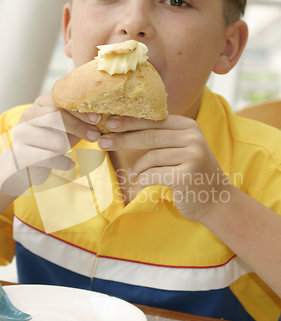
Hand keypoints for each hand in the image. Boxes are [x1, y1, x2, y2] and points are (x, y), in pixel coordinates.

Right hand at [0, 93, 101, 195]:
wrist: (26, 165)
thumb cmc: (50, 143)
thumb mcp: (65, 128)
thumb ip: (77, 121)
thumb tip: (99, 118)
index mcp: (40, 104)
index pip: (60, 101)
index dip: (80, 109)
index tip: (98, 118)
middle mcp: (28, 116)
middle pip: (56, 116)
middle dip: (78, 127)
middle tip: (94, 136)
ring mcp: (22, 135)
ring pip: (55, 140)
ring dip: (68, 146)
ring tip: (71, 150)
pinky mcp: (21, 155)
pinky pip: (50, 158)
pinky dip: (64, 162)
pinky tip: (69, 164)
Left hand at [98, 115, 232, 221]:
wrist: (216, 200)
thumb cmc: (191, 174)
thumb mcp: (182, 149)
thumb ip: (163, 138)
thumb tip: (123, 129)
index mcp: (188, 127)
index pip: (154, 120)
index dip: (130, 121)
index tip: (109, 122)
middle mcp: (193, 137)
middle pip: (150, 135)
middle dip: (123, 138)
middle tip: (104, 141)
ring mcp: (192, 156)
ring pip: (151, 157)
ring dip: (136, 167)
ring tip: (131, 174)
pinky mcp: (187, 175)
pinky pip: (154, 174)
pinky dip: (143, 178)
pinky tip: (140, 182)